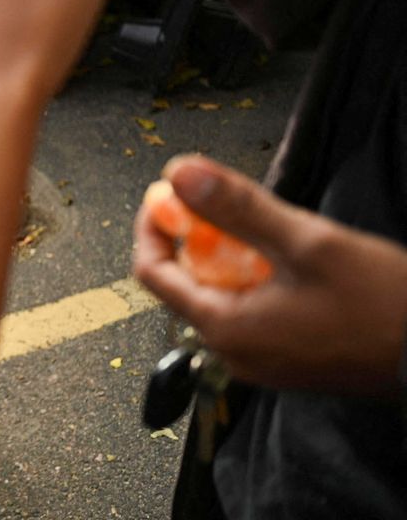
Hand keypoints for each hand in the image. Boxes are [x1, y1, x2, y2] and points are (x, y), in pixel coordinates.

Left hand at [133, 155, 406, 395]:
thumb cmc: (386, 310)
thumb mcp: (307, 243)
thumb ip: (237, 207)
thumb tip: (181, 174)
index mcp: (226, 329)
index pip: (152, 271)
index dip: (153, 225)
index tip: (167, 194)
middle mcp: (233, 353)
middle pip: (184, 282)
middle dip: (198, 236)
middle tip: (223, 201)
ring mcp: (259, 359)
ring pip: (219, 294)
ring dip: (229, 254)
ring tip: (267, 227)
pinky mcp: (285, 357)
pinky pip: (248, 311)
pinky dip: (253, 278)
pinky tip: (288, 259)